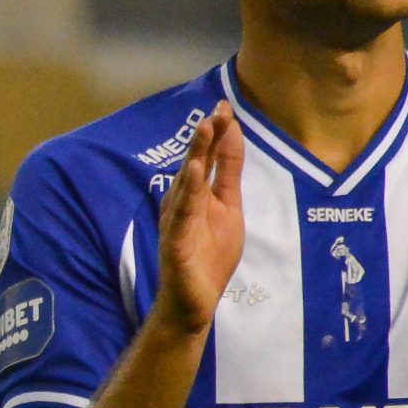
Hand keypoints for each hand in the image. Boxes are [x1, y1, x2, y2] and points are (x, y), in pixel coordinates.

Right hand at [153, 103, 243, 337]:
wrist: (195, 301)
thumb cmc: (208, 256)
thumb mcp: (229, 208)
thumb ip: (228, 174)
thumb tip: (233, 136)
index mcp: (195, 193)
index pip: (208, 157)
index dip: (217, 132)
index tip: (226, 106)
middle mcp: (181, 201)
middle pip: (195, 163)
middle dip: (206, 135)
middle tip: (217, 109)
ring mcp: (176, 220)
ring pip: (187, 182)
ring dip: (196, 154)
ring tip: (205, 128)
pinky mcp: (175, 241)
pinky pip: (181, 213)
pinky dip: (187, 190)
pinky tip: (193, 170)